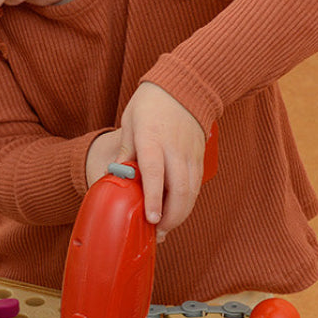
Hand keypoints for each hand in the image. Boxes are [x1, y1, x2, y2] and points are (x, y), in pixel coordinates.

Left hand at [114, 83, 205, 240]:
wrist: (186, 86)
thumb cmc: (151, 104)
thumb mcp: (130, 123)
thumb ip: (125, 151)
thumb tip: (117, 175)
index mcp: (152, 140)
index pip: (154, 173)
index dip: (153, 198)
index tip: (151, 218)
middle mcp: (174, 150)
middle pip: (178, 190)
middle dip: (170, 216)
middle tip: (156, 231)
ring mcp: (190, 154)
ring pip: (191, 192)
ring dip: (180, 214)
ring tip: (165, 227)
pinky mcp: (200, 157)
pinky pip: (196, 185)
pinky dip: (188, 202)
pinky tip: (176, 211)